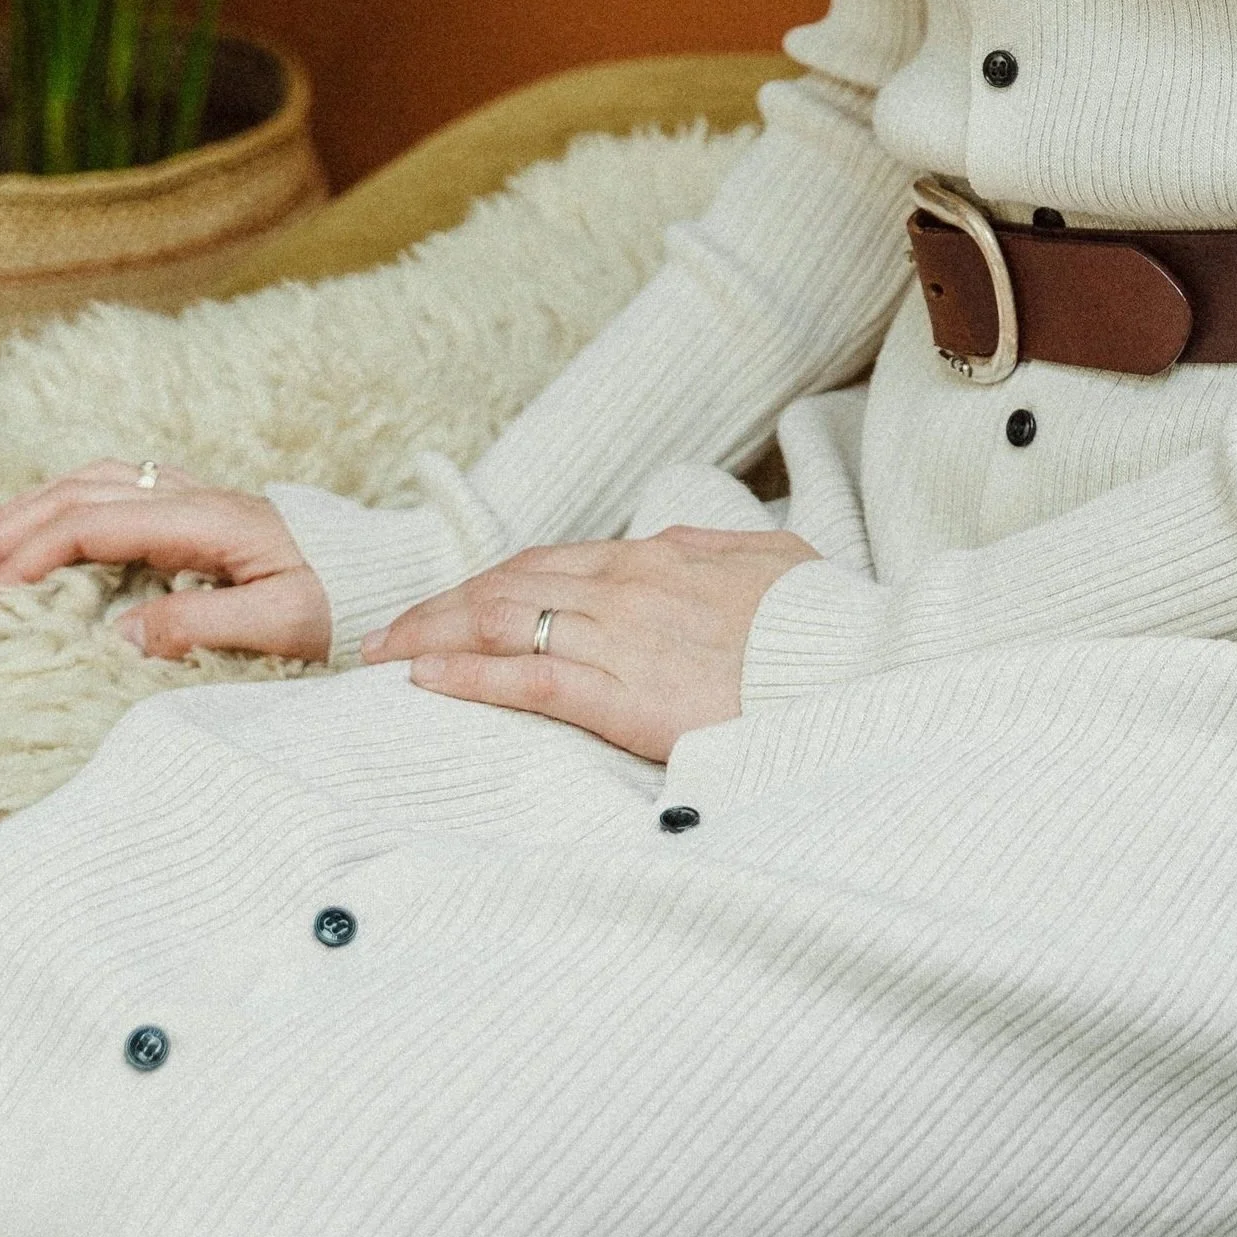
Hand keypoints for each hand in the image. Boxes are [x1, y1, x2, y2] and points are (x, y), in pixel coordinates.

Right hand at [0, 459, 330, 662]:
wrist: (391, 574)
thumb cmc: (345, 601)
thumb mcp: (284, 626)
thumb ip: (203, 625)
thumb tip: (120, 633)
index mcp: (207, 519)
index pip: (96, 523)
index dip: (31, 554)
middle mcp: (194, 497)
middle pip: (79, 493)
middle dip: (5, 529)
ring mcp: (194, 500)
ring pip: (91, 484)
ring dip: (25, 512)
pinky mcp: (196, 515)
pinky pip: (112, 495)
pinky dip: (59, 509)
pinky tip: (36, 535)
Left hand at [363, 526, 817, 759]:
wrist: (852, 663)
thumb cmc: (821, 625)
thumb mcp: (774, 566)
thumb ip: (720, 553)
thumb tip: (683, 544)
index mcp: (660, 557)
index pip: (549, 561)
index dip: (488, 582)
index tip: (450, 603)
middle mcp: (628, 586)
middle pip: (507, 585)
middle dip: (441, 608)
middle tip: (388, 632)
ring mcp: (622, 636)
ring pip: (502, 624)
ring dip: (434, 638)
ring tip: (384, 655)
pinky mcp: (623, 693)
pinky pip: (528, 679)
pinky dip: (470, 677)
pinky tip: (427, 681)